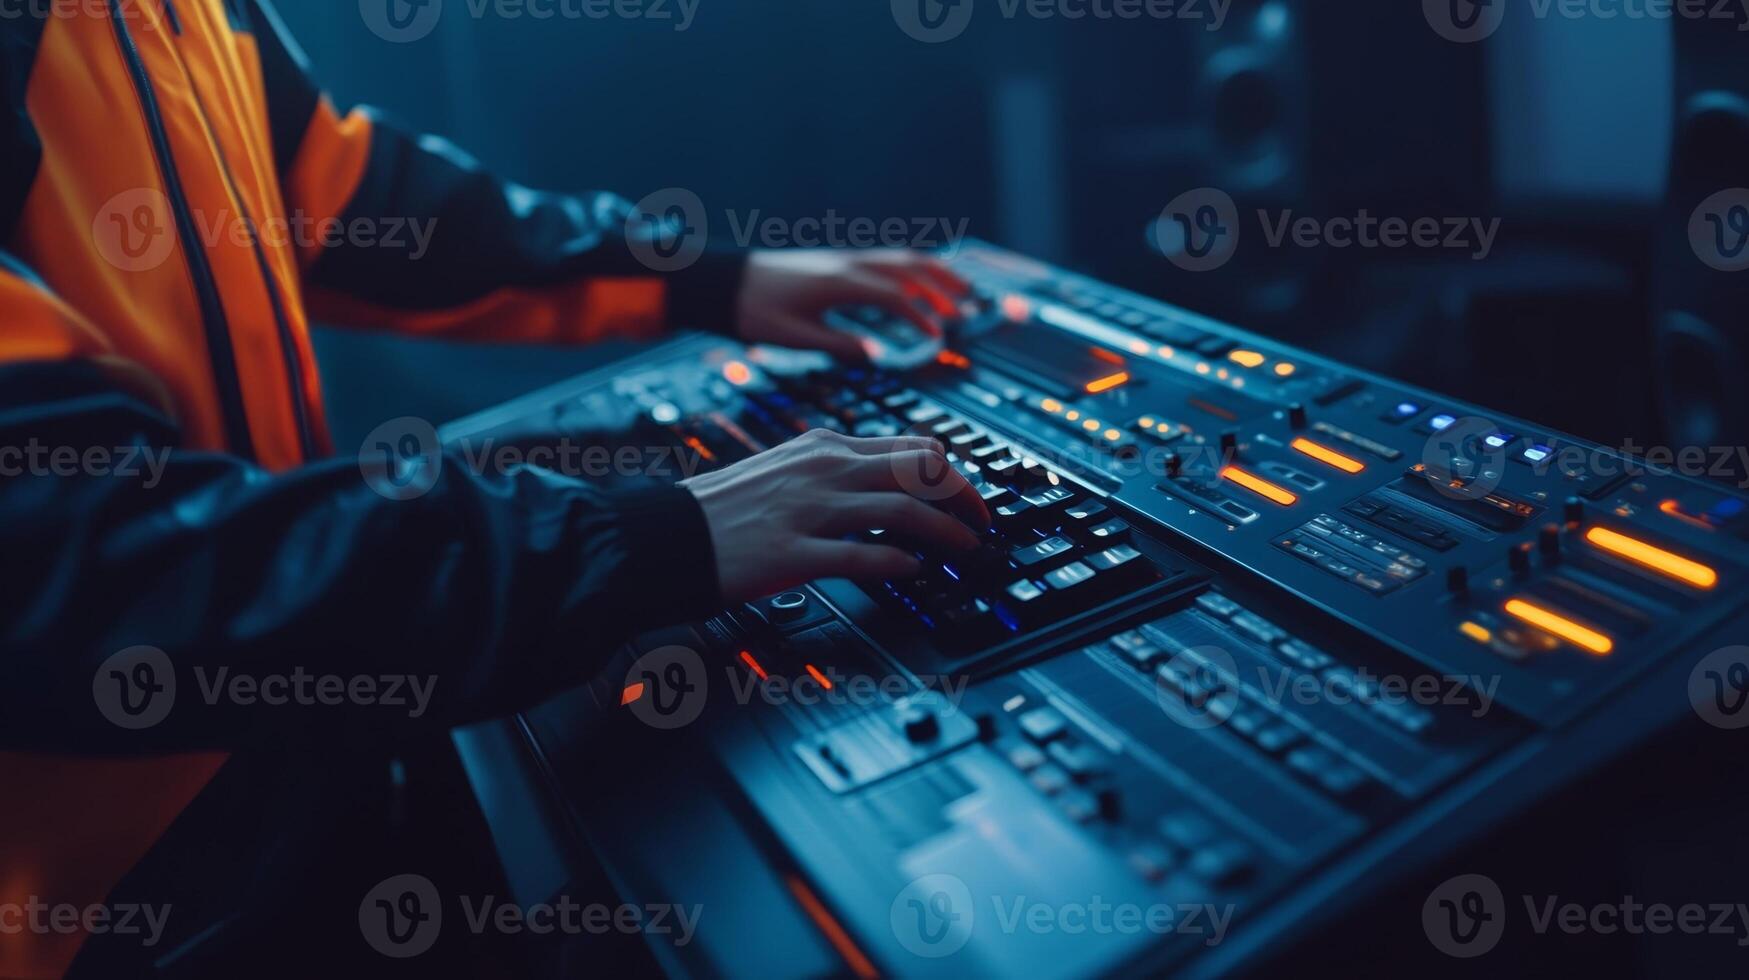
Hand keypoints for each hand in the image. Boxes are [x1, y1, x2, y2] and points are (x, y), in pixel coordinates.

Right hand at [681, 429, 991, 603]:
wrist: (668, 533)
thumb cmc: (725, 508)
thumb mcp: (787, 469)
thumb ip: (835, 472)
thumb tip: (887, 485)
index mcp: (824, 447)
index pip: (912, 446)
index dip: (955, 473)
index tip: (971, 497)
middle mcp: (824, 471)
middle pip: (920, 471)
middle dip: (964, 498)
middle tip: (982, 524)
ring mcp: (810, 511)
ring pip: (903, 510)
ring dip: (946, 533)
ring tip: (965, 552)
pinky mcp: (793, 554)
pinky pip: (862, 555)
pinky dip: (898, 563)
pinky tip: (914, 572)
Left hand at [734, 249, 974, 359]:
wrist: (726, 282)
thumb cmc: (754, 311)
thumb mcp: (793, 337)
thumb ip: (836, 344)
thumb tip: (873, 353)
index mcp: (838, 284)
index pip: (893, 296)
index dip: (920, 317)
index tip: (939, 337)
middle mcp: (847, 264)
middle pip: (908, 267)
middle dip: (943, 285)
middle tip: (972, 305)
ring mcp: (843, 258)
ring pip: (900, 259)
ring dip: (933, 274)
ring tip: (960, 290)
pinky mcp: (837, 262)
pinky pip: (886, 260)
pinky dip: (912, 270)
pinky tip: (920, 285)